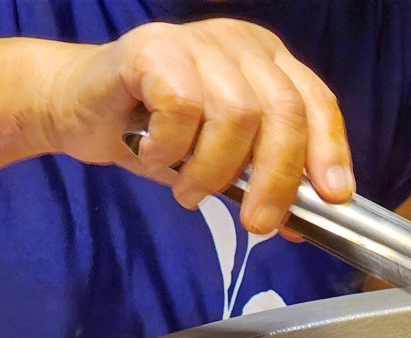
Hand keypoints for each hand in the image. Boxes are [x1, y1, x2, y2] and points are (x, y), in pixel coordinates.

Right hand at [40, 19, 353, 234]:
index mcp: (268, 63)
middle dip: (276, 179)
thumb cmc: (156, 134)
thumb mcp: (221, 164)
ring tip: (188, 190)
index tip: (333, 196)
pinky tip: (154, 154)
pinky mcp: (153, 47)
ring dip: (213, 170)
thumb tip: (300, 225)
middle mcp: (240, 44)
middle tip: (257, 224)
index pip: (317, 102)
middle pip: (283, 112)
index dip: (330, 151)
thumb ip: (261, 184)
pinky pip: (183, 107)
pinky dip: (173, 146)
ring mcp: (197, 40)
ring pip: (236, 114)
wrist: (77, 109)